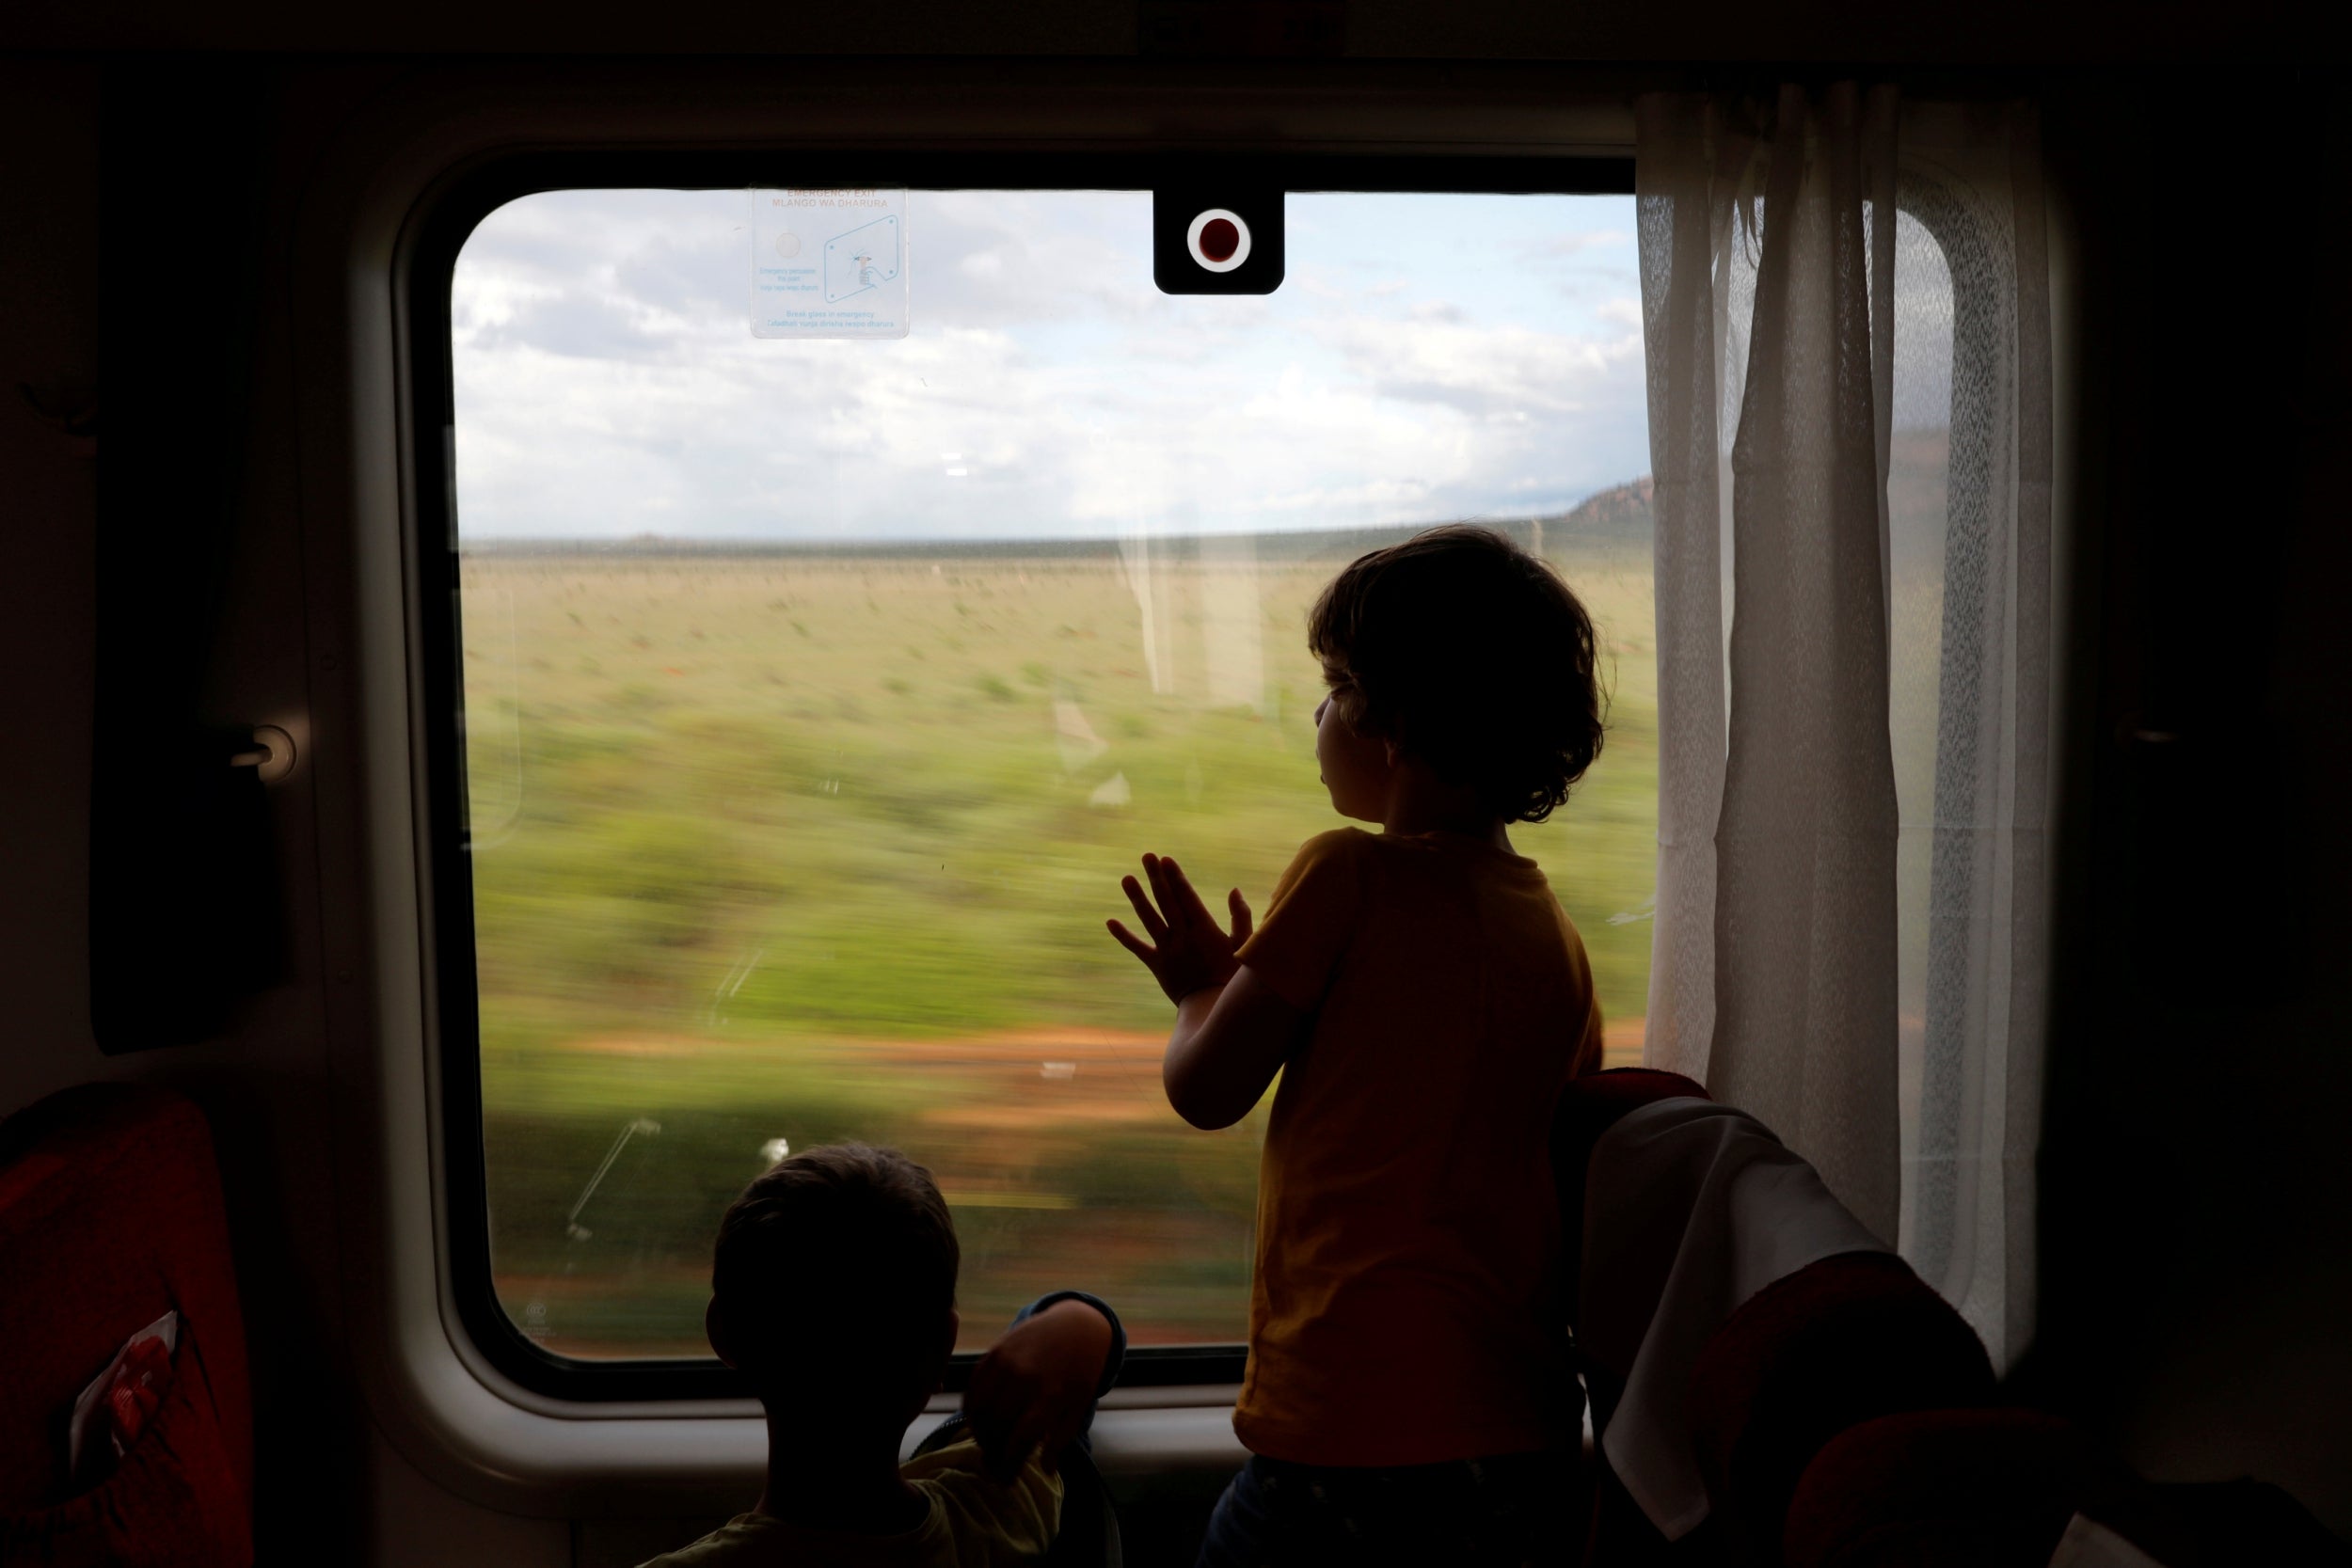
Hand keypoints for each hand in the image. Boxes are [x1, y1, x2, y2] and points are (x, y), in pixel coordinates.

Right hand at [962, 1299, 1114, 1483]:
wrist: (1075, 1326)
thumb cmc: (1080, 1372)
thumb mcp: (1079, 1406)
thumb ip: (1061, 1438)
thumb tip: (1045, 1469)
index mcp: (1051, 1395)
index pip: (1021, 1439)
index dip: (1009, 1464)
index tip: (1006, 1481)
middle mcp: (1026, 1378)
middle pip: (996, 1427)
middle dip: (992, 1454)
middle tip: (995, 1467)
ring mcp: (1007, 1362)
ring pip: (980, 1410)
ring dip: (979, 1435)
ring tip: (987, 1447)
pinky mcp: (994, 1352)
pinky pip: (973, 1388)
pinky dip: (971, 1411)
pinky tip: (979, 1423)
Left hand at [1106, 854, 1253, 1005]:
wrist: (1213, 1009)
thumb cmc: (1233, 977)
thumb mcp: (1244, 946)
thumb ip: (1241, 917)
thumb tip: (1235, 891)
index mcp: (1205, 930)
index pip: (1187, 897)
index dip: (1175, 877)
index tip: (1165, 859)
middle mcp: (1183, 937)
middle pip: (1167, 902)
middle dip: (1157, 878)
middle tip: (1147, 856)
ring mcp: (1168, 951)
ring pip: (1150, 920)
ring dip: (1137, 898)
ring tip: (1127, 878)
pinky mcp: (1157, 965)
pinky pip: (1137, 948)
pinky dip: (1123, 935)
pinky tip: (1110, 922)